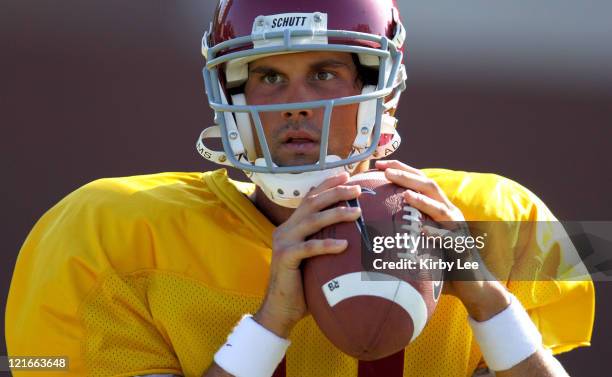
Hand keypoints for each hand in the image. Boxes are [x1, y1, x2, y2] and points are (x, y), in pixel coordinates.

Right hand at [254, 172, 361, 337]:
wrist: (281, 309)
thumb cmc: (302, 285)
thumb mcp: (314, 259)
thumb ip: (324, 242)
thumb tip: (354, 235)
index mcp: (292, 226)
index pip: (309, 198)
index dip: (327, 185)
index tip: (347, 176)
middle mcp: (285, 230)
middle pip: (312, 203)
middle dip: (335, 193)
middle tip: (357, 189)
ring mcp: (283, 242)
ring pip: (311, 221)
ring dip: (335, 214)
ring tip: (356, 212)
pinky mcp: (284, 258)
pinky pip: (308, 248)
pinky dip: (326, 245)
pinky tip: (344, 245)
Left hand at [375, 160, 510, 320]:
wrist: (472, 285)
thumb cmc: (441, 262)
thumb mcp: (420, 240)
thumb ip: (406, 227)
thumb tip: (373, 221)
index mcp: (438, 208)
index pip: (419, 182)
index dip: (401, 169)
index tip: (378, 164)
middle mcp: (450, 213)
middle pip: (429, 186)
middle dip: (407, 175)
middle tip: (385, 170)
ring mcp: (458, 229)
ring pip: (441, 208)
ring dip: (422, 200)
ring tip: (404, 193)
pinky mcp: (463, 247)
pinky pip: (450, 238)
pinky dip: (437, 232)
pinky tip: (424, 229)